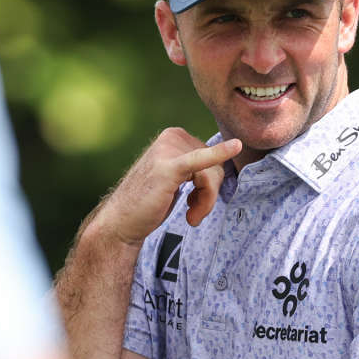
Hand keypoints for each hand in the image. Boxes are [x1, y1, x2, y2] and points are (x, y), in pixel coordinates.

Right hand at [92, 129, 242, 246]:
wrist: (121, 221)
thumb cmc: (149, 202)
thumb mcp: (175, 178)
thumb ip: (196, 166)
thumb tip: (233, 153)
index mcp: (174, 136)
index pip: (212, 158)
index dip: (210, 185)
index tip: (195, 202)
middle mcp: (172, 137)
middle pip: (216, 166)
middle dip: (209, 195)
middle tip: (194, 214)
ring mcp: (168, 150)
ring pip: (211, 175)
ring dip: (206, 203)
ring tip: (191, 217)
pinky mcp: (169, 167)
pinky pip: (201, 161)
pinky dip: (219, 154)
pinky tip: (236, 146)